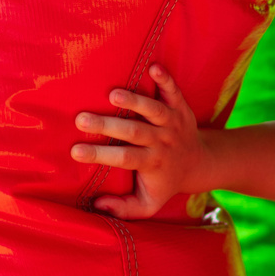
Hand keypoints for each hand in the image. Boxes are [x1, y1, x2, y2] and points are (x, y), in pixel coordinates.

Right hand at [72, 66, 207, 219]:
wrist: (199, 163)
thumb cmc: (164, 182)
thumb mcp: (148, 204)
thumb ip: (124, 208)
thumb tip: (98, 205)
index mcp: (152, 162)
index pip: (124, 159)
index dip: (100, 155)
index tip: (75, 151)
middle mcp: (162, 141)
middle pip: (135, 132)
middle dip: (108, 125)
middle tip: (81, 119)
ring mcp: (172, 121)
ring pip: (153, 110)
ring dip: (135, 101)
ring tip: (112, 93)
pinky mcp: (180, 106)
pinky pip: (174, 91)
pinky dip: (165, 79)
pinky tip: (152, 66)